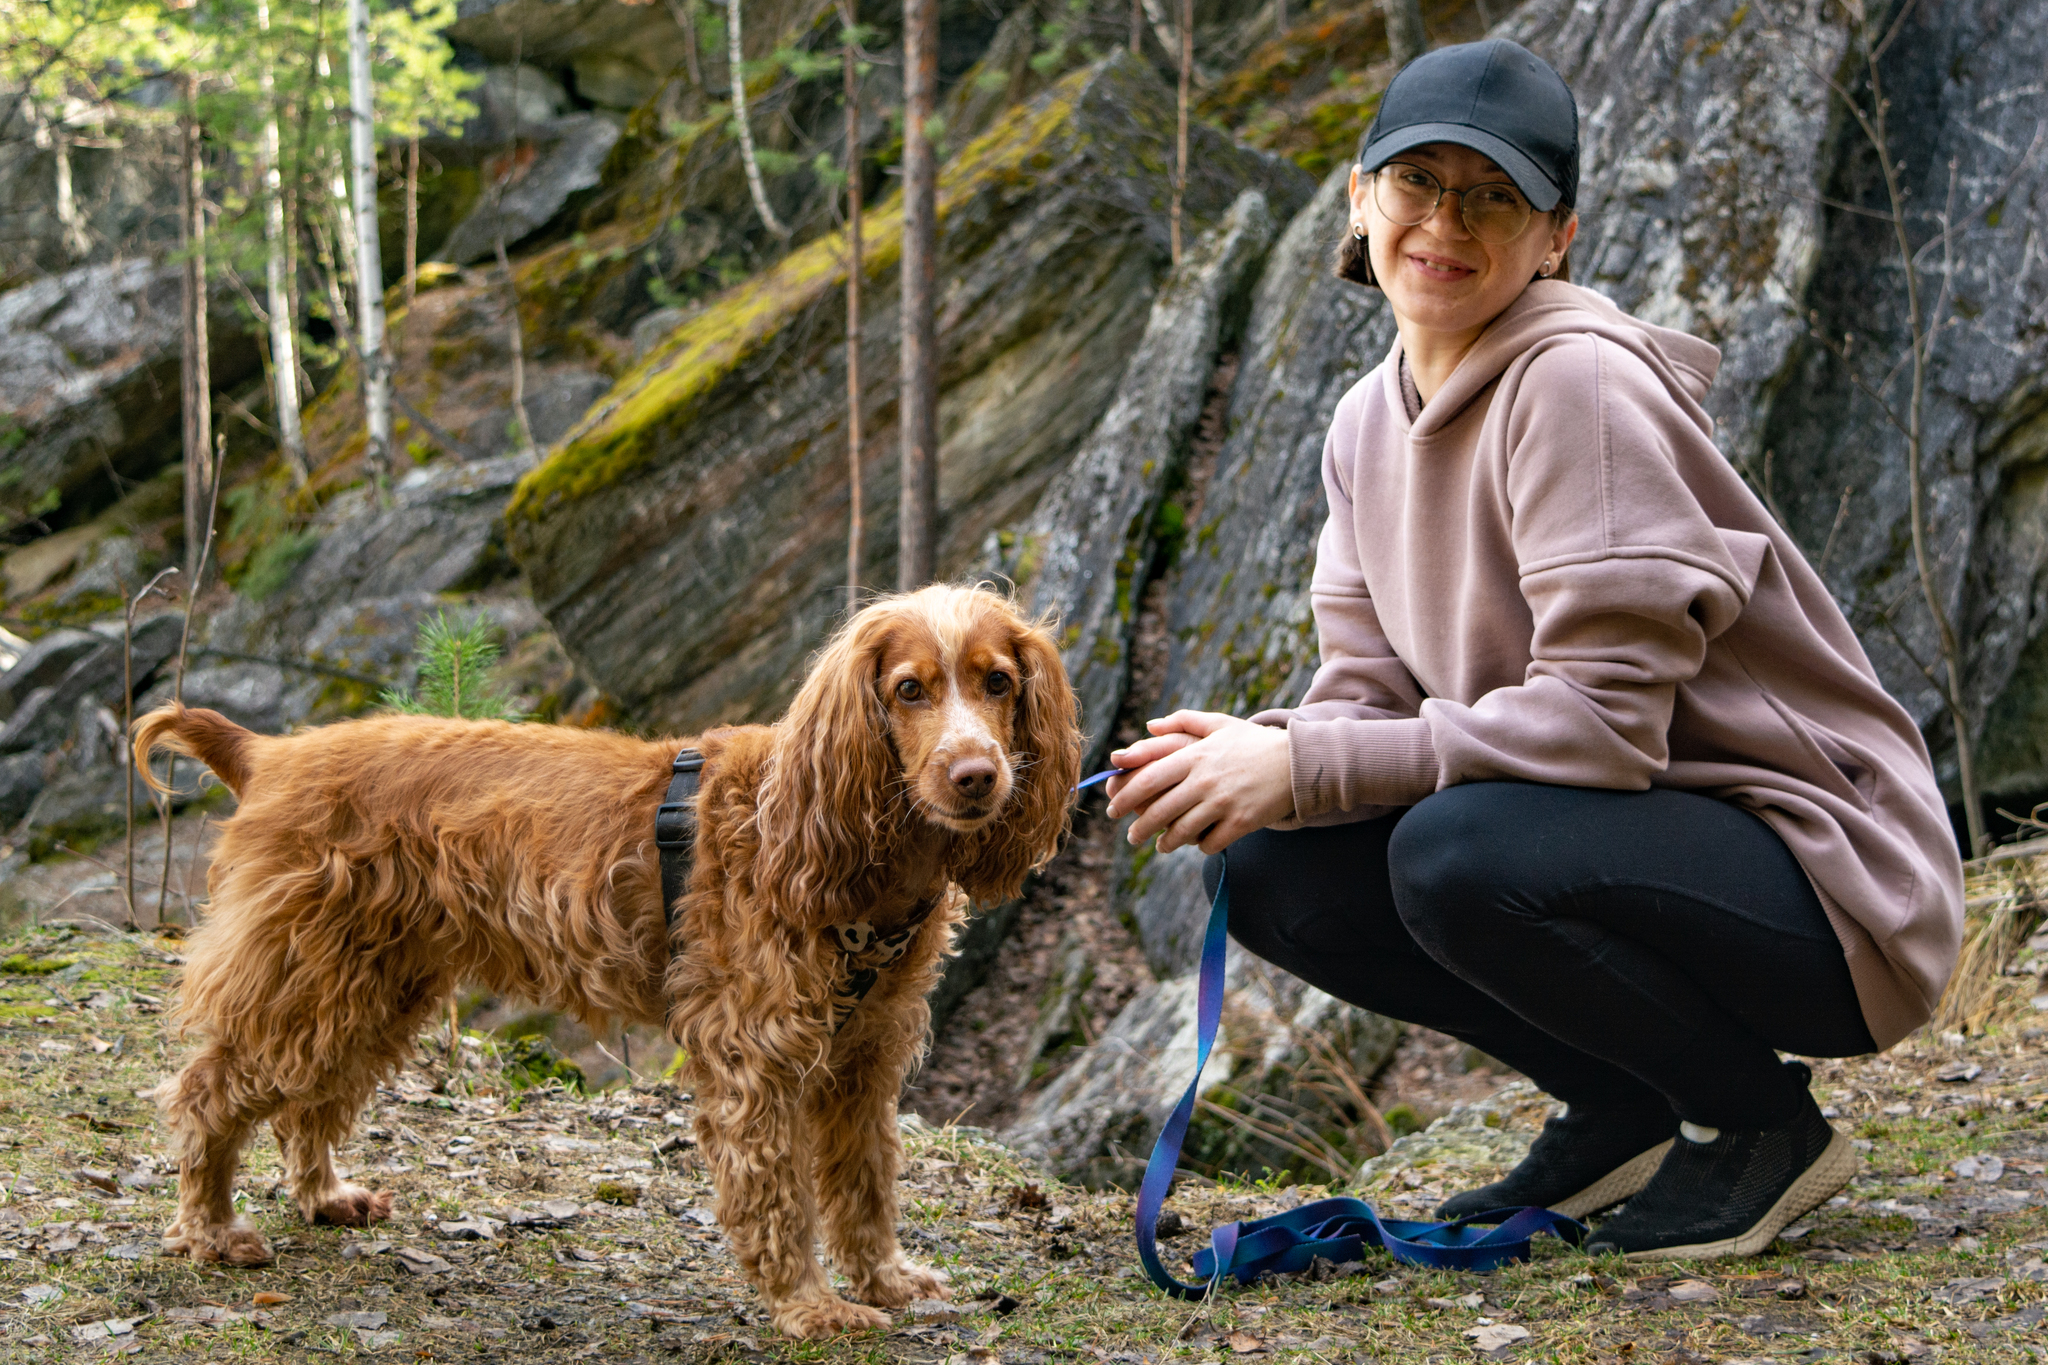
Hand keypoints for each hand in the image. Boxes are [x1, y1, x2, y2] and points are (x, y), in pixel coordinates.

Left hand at [1102, 711, 1292, 854]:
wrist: (1298, 762)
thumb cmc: (1254, 742)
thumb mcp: (1219, 723)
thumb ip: (1182, 721)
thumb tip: (1149, 726)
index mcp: (1194, 756)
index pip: (1148, 779)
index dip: (1126, 797)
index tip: (1113, 808)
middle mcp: (1204, 780)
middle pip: (1159, 811)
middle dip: (1139, 829)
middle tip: (1132, 837)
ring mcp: (1223, 803)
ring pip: (1181, 832)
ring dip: (1166, 843)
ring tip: (1160, 845)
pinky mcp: (1241, 822)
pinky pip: (1209, 843)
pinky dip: (1200, 846)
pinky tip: (1196, 844)